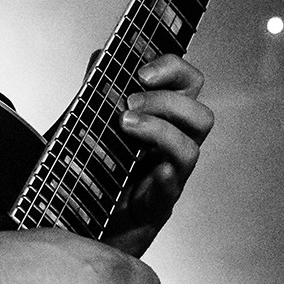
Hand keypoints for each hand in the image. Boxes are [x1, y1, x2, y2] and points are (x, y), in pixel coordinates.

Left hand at [104, 54, 212, 257]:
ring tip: (125, 124)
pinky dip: (163, 168)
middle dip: (166, 100)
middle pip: (200, 113)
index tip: (141, 70)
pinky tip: (147, 163)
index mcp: (161, 120)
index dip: (173, 68)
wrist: (83, 226)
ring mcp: (169, 174)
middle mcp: (172, 145)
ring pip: (192, 144)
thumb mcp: (91, 125)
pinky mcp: (158, 202)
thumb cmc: (94, 176)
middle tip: (129, 102)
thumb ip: (98, 91)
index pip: (187, 84)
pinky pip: (173, 181)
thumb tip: (101, 57)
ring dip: (160, 127)